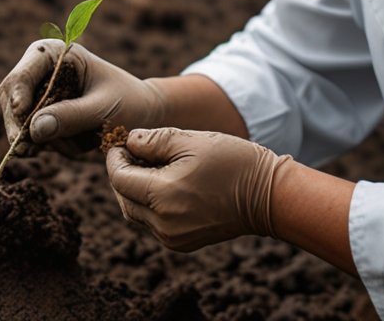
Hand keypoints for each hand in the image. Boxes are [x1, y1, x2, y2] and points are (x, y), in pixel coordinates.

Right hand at [0, 40, 165, 155]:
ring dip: (33, 137)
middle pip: (11, 96)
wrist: (142, 116)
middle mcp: (42, 70)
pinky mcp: (42, 116)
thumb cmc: (128, 103)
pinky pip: (27, 135)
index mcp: (57, 54)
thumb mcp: (103, 109)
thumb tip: (34, 128)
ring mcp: (39, 94)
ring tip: (61, 146)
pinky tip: (59, 147)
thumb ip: (71, 116)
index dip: (19, 92)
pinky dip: (41, 145)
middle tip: (27, 149)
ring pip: (15, 119)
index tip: (23, 113)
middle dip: (18, 123)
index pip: (24, 72)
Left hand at [105, 127, 293, 251]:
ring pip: (134, 212)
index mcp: (162, 196)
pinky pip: (151, 223)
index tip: (122, 143)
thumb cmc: (232, 162)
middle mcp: (163, 223)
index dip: (115, 158)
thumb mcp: (190, 140)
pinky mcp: (181, 243)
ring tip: (149, 167)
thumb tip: (129, 142)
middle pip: (122, 197)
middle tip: (133, 153)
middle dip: (122, 174)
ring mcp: (171, 237)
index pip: (118, 178)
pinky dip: (148, 204)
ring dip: (133, 190)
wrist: (268, 197)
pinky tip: (163, 185)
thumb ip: (152, 141)